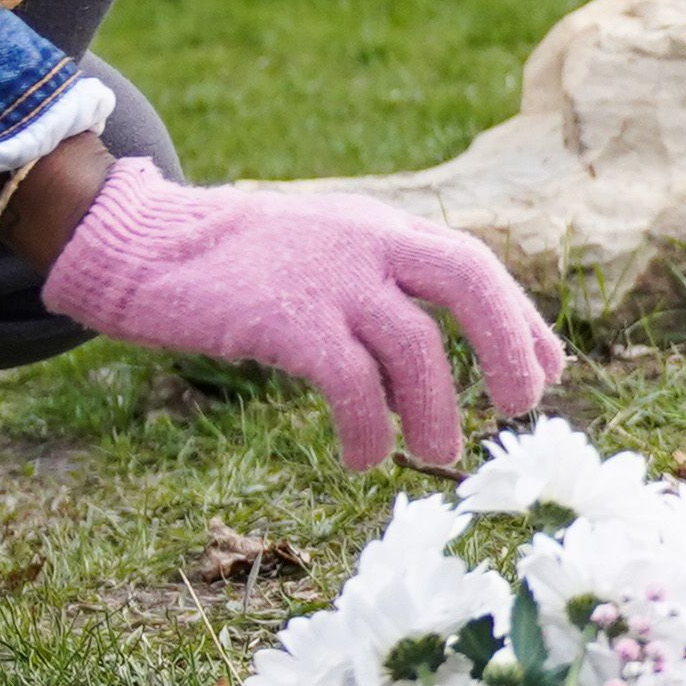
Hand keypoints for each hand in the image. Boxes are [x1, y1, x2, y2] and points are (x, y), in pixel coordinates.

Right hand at [32, 161, 561, 470]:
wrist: (137, 242)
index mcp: (380, 227)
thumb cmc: (230, 264)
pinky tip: (364, 458)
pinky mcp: (283, 315)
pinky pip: (349, 381)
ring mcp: (325, 275)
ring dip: (435, 410)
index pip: (474, 264)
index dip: (519, 319)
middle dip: (508, 345)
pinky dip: (368, 427)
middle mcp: (365, 240)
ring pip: (414, 345)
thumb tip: (420, 371)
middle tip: (520, 407)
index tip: (548, 371)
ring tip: (438, 455)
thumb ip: (373, 289)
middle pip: (468, 278)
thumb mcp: (318, 255)